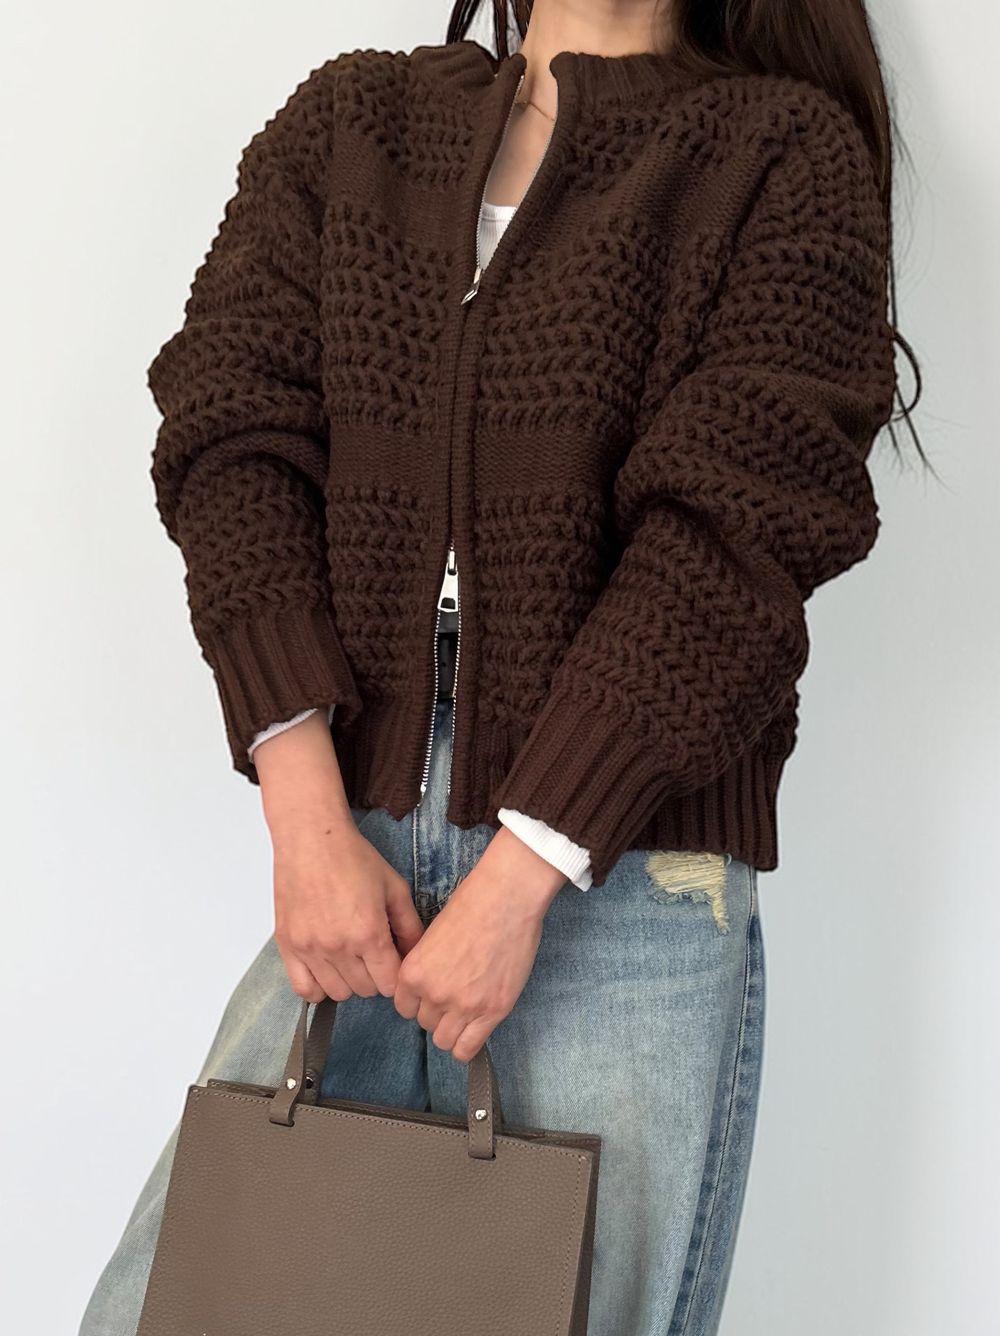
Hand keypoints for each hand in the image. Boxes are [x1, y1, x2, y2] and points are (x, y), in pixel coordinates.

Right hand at [255, 712, 424, 1002]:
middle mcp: (339, 947)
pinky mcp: (287, 946)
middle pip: (364, 991)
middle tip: (372, 955)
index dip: (396, 976)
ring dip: (348, 981)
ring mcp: (310, 949)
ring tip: (349, 958)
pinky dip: (318, 986)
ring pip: (336, 993)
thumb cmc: (354, 858)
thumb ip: (410, 926)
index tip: (393, 962)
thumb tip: (417, 956)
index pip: (389, 984)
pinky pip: (304, 989)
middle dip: (374, 977)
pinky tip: (326, 968)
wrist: (311, 840)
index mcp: (370, 934)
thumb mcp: (394, 888)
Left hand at [393, 826, 566, 1061]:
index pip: (404, 1007)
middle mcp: (433, 994)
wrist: (506, 899)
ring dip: (452, 1029)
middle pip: (425, 1023)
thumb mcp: (433, 936)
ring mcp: (464, 1006)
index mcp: (413, 972)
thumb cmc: (472, 905)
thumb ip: (426, 966)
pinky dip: (466, 1047)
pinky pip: (468, 1049)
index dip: (419, 1001)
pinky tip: (473, 1031)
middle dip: (437, 1013)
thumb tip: (429, 985)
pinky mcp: (493, 1011)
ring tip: (465, 1012)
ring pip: (444, 1040)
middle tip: (454, 996)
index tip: (431, 994)